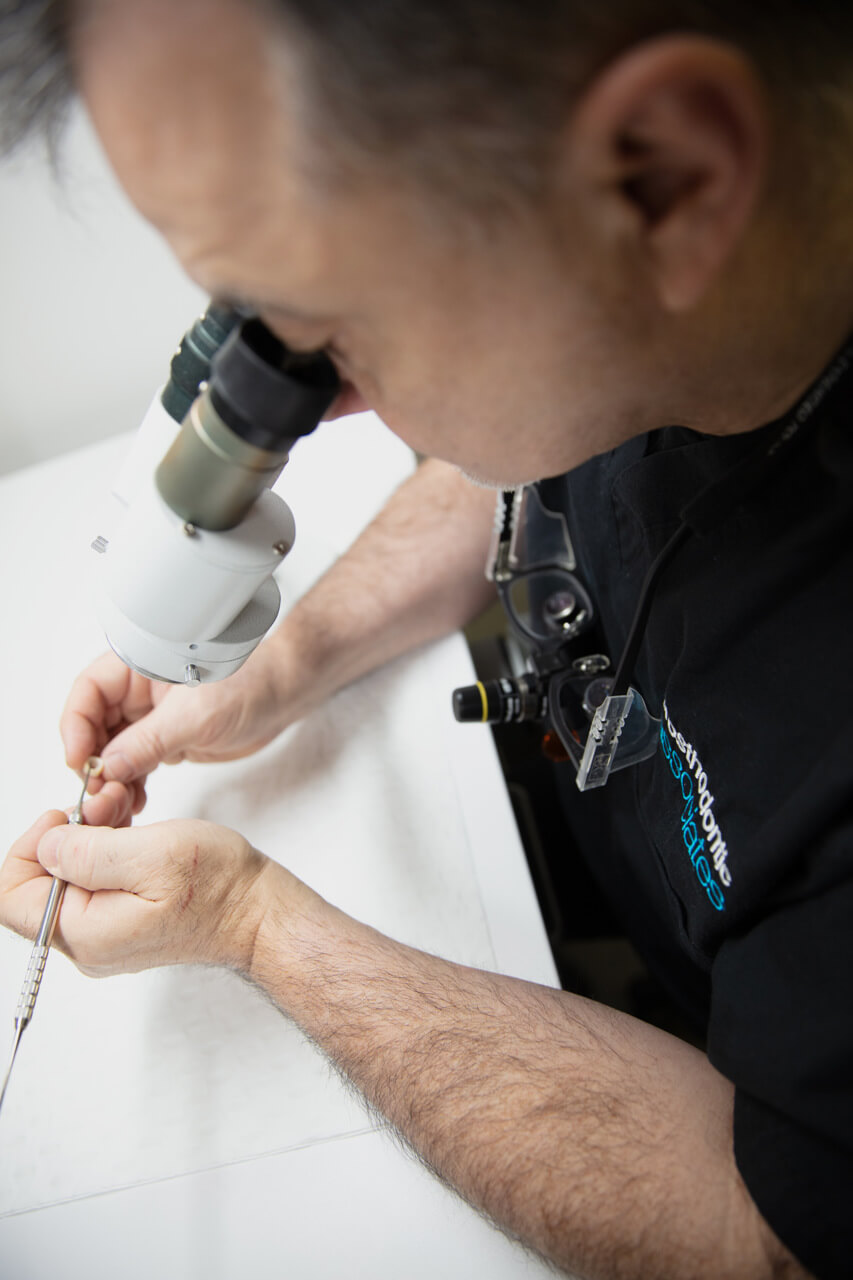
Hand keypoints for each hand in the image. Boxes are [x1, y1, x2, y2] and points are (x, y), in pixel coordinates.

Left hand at [0, 811, 274, 976]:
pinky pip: (91, 883)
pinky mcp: (121, 923)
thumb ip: (87, 852)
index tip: (64, 818)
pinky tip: (129, 830)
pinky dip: (103, 849)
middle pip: (37, 885)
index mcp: (85, 933)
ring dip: (85, 837)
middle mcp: (87, 943)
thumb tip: (46, 845)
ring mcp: (104, 935)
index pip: (11, 897)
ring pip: (66, 879)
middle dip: (63, 835)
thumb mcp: (152, 854)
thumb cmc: (218, 887)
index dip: (28, 846)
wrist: (257, 912)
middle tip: (103, 806)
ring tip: (122, 812)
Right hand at [60, 640, 303, 806]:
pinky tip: (134, 803)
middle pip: (93, 725)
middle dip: (91, 760)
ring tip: (119, 804)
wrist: (284, 695)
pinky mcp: (165, 740)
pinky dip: (130, 784)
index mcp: (139, 666)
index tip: (79, 760)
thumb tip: (107, 768)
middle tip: (98, 792)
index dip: (76, 726)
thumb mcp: (196, 716)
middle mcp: (138, 691)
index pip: (88, 692)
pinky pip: (134, 763)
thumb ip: (150, 742)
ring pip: (111, 750)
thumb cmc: (250, 685)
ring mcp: (150, 718)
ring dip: (111, 778)